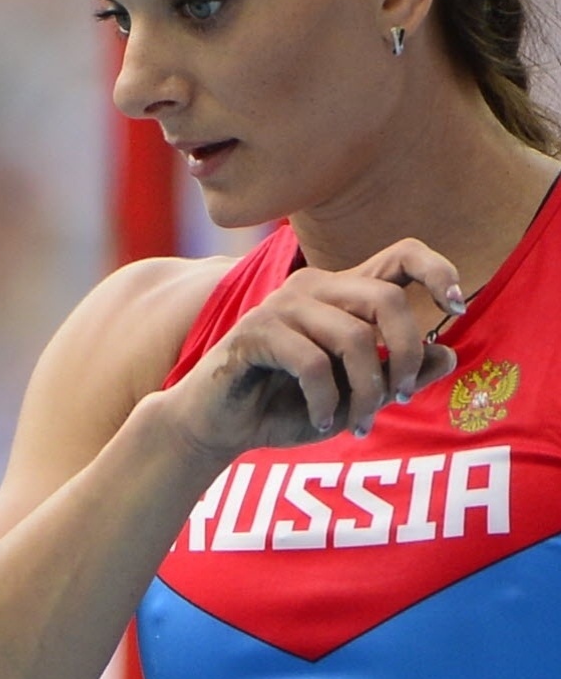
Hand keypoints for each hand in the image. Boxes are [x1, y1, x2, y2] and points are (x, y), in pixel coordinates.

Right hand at [170, 238, 460, 463]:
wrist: (220, 424)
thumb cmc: (288, 404)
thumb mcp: (356, 395)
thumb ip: (399, 374)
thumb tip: (449, 353)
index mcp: (342, 292)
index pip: (401, 254)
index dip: (438, 271)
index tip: (457, 308)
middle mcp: (315, 286)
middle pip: (387, 299)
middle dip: (405, 355)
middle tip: (402, 397)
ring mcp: (284, 304)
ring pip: (355, 338)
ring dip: (366, 393)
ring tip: (358, 423)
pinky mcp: (258, 330)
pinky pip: (314, 364)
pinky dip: (327, 402)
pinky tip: (320, 419)